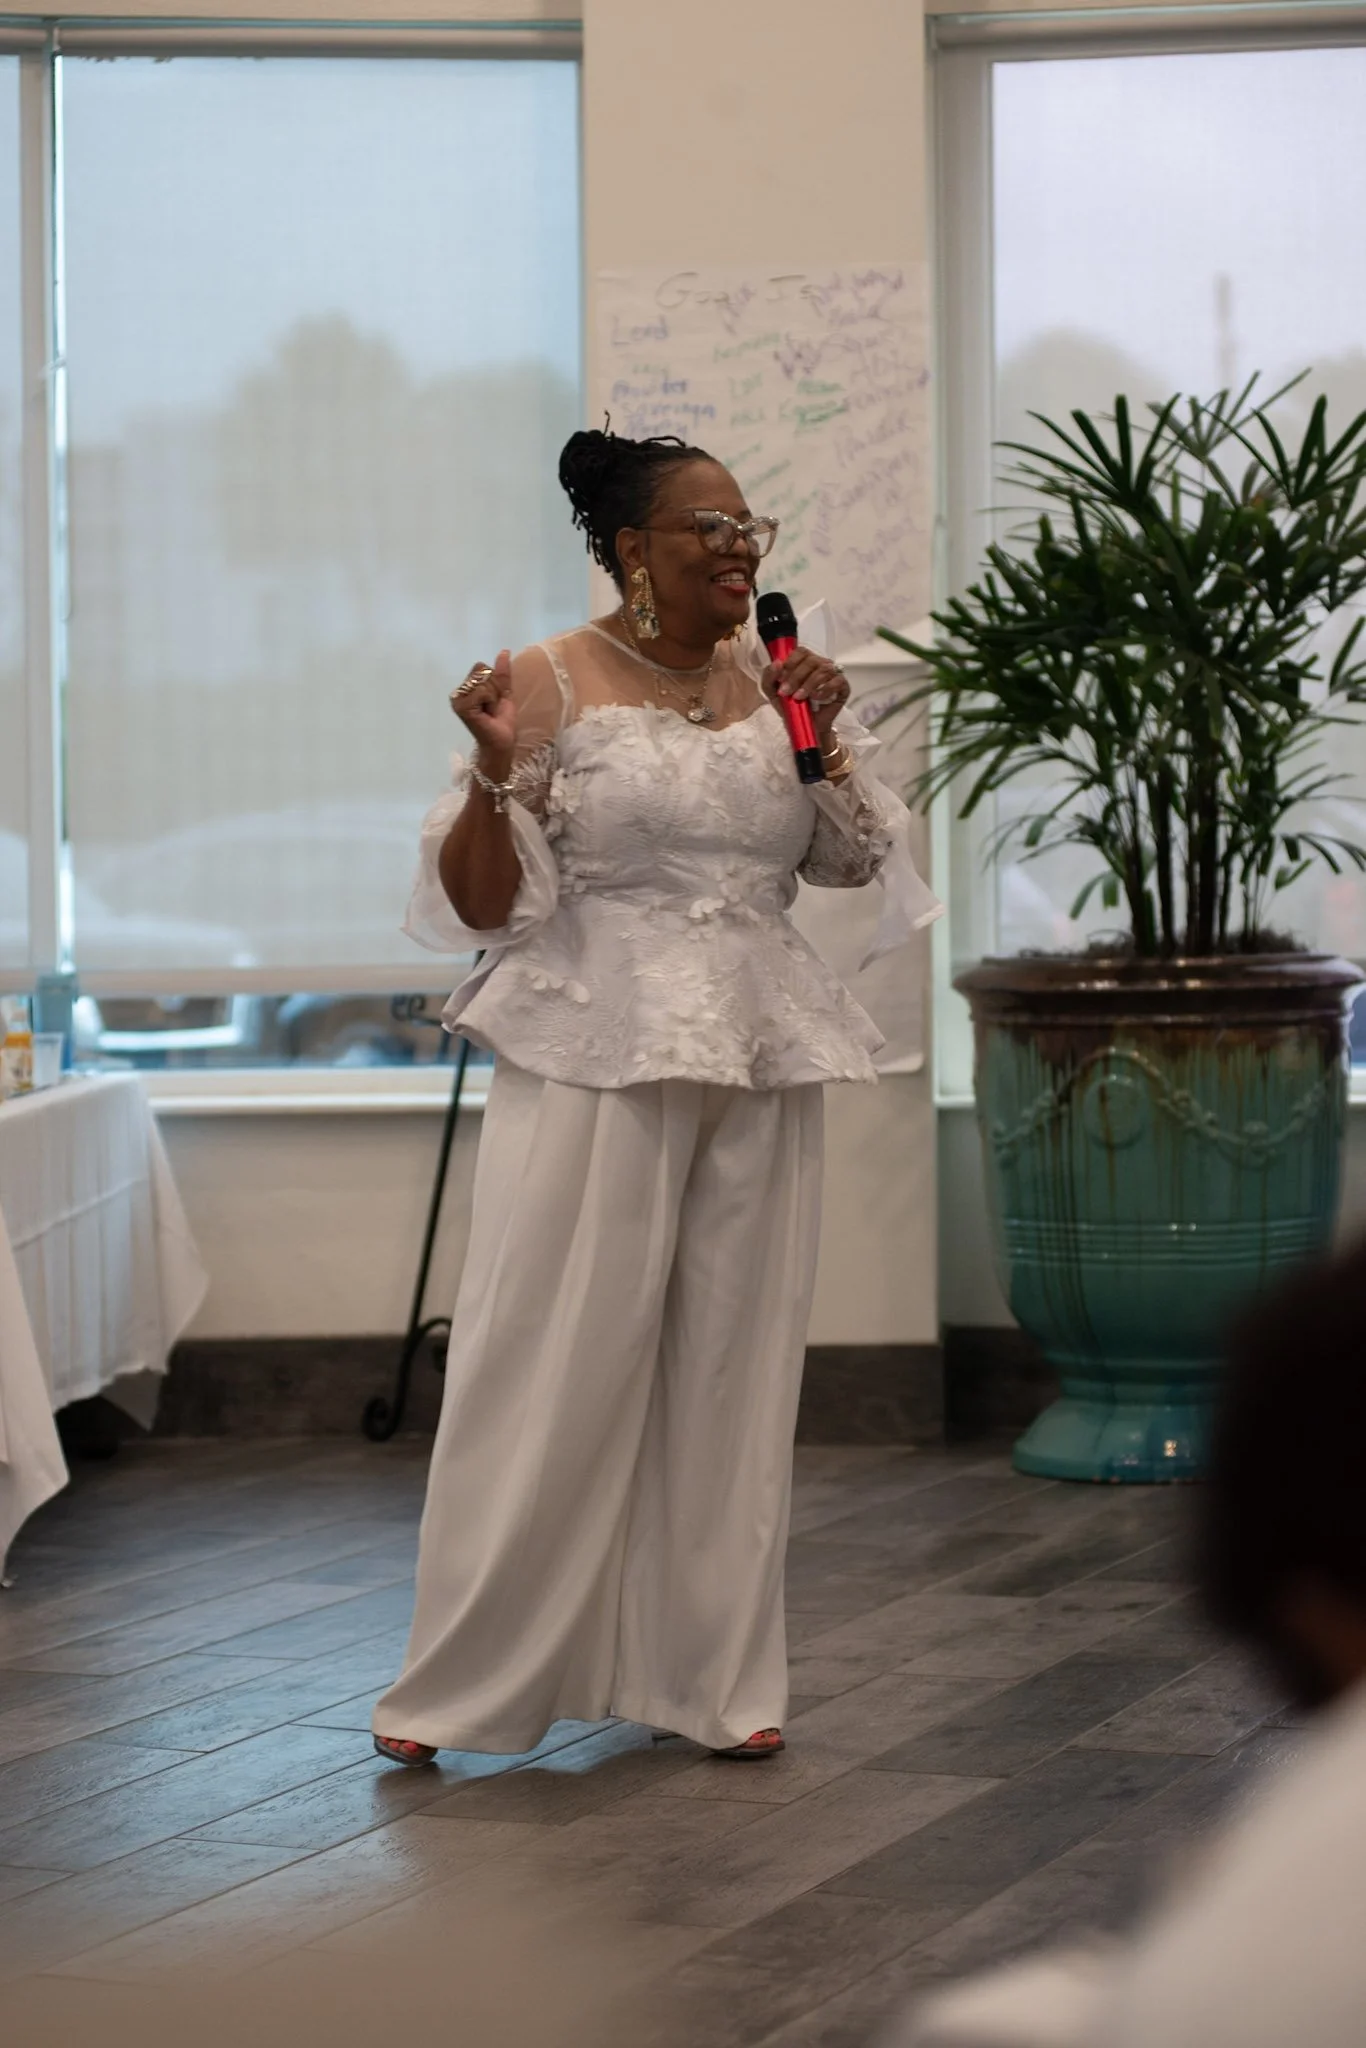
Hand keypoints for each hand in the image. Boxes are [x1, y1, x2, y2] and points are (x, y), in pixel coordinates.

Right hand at [450, 650, 516, 771]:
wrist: (501, 742)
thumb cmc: (501, 721)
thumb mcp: (504, 692)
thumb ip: (502, 673)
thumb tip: (504, 651)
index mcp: (466, 688)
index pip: (482, 667)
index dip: (494, 683)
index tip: (493, 700)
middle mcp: (458, 692)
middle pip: (481, 671)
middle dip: (494, 689)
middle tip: (492, 707)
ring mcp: (458, 699)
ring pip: (483, 681)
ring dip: (493, 697)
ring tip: (489, 712)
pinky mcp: (462, 707)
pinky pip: (482, 691)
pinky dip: (489, 701)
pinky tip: (486, 714)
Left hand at [762, 646, 850, 746]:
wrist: (806, 728)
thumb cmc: (793, 708)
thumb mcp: (774, 693)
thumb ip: (769, 677)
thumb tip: (776, 663)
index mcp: (805, 662)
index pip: (801, 652)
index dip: (791, 662)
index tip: (781, 678)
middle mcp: (820, 665)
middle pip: (811, 661)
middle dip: (796, 677)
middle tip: (787, 692)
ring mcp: (833, 675)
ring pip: (824, 670)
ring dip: (809, 684)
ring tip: (800, 697)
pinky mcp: (843, 687)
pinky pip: (837, 681)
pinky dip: (825, 689)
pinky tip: (816, 697)